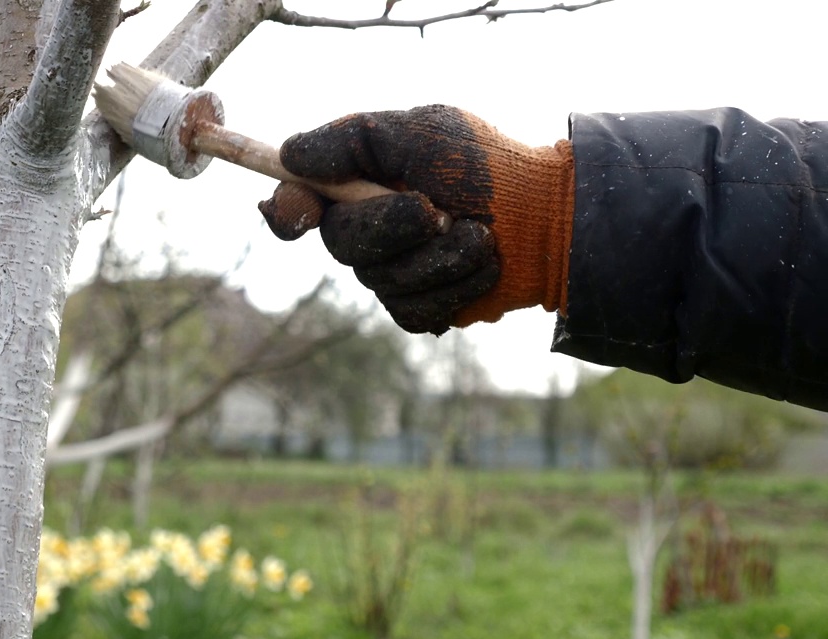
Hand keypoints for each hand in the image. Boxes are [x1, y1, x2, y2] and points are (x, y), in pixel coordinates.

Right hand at [259, 105, 573, 333]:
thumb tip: (290, 155)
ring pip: (383, 281)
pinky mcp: (417, 306)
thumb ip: (352, 139)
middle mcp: (363, 229)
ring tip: (480, 235)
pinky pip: (413, 310)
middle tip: (439, 211)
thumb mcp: (421, 132)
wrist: (548, 216)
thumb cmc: (486, 165)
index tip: (299, 213)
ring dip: (439, 257)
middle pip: (342, 244)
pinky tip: (482, 266)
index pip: (296, 202)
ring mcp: (388, 273)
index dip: (286, 210)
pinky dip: (454, 286)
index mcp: (355, 183)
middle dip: (392, 227)